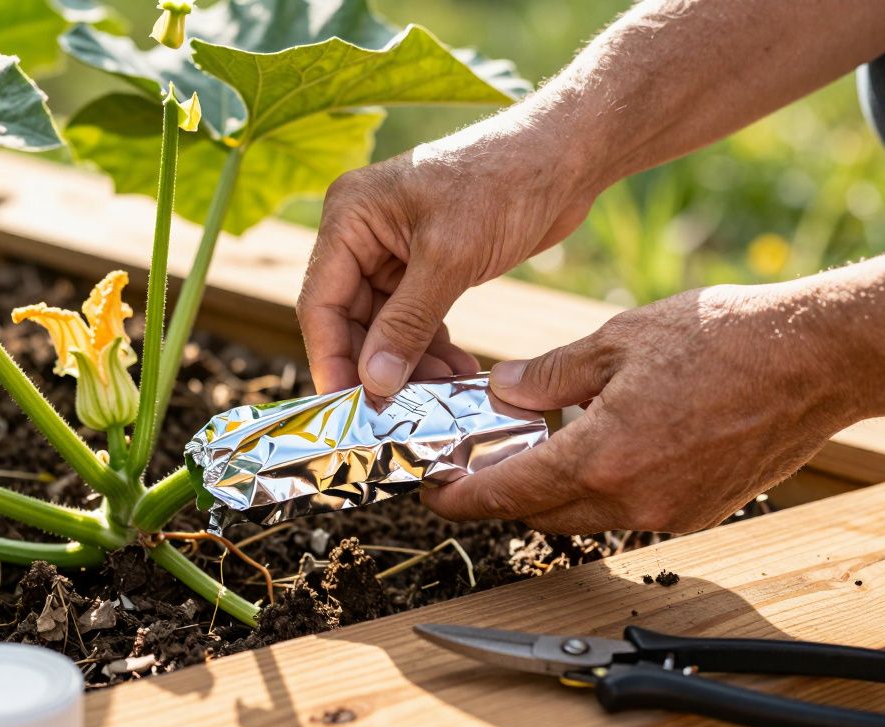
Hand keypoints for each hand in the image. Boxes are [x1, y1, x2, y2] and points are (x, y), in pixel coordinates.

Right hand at [296, 112, 596, 395]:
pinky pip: (415, 319)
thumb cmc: (503, 182)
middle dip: (377, 367)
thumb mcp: (449, 258)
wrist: (565, 155)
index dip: (332, 359)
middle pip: (349, 319)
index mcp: (349, 216)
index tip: (348, 409)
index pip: (319, 302)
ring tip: (444, 396)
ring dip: (410, 364)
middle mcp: (362, 233)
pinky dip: (432, 348)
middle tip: (401, 413)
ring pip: (384, 326)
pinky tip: (458, 375)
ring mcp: (394, 249)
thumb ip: (407, 323)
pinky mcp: (428, 263)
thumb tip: (374, 383)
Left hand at [422, 284, 857, 533]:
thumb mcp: (616, 340)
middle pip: (540, 513)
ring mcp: (668, 513)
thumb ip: (549, 375)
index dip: (461, 497)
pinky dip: (598, 488)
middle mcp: (632, 500)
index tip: (434, 493)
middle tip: (478, 464)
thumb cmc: (722, 339)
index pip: (508, 494)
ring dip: (551, 490)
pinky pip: (626, 511)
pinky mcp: (697, 511)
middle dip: (501, 494)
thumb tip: (503, 391)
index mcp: (601, 457)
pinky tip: (596, 447)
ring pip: (583, 516)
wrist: (816, 359)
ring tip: (536, 448)